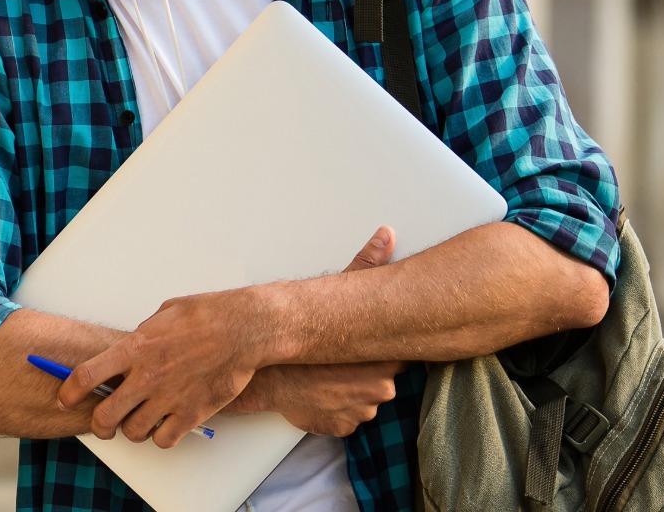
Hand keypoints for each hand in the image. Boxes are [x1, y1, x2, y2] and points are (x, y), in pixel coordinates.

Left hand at [61, 225, 400, 448]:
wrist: (243, 329)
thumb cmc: (205, 315)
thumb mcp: (162, 315)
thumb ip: (140, 338)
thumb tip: (128, 350)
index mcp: (134, 347)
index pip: (85, 376)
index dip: (68, 392)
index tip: (64, 398)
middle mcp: (147, 376)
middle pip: (104, 416)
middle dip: (98, 423)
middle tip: (102, 421)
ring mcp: (169, 398)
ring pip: (132, 432)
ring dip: (131, 429)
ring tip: (138, 420)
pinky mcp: (192, 413)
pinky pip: (164, 440)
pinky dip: (161, 437)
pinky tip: (164, 425)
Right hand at [230, 226, 403, 435]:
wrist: (263, 374)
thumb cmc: (300, 338)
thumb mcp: (335, 292)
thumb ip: (367, 265)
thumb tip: (387, 235)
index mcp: (383, 361)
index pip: (400, 356)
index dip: (383, 349)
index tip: (365, 343)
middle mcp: (379, 391)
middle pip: (385, 381)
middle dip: (366, 371)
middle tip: (340, 358)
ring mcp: (360, 413)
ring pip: (366, 401)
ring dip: (352, 391)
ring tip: (327, 375)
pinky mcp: (342, 429)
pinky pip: (347, 418)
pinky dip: (336, 408)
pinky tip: (320, 391)